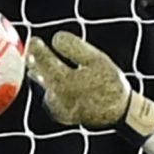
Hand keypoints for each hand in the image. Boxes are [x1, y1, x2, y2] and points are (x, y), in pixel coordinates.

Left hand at [27, 32, 149, 131]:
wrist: (121, 113)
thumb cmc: (110, 82)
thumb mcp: (97, 59)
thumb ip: (75, 47)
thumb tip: (55, 38)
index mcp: (67, 82)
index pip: (44, 61)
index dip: (36, 48)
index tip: (34, 39)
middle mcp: (59, 98)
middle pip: (38, 75)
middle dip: (34, 60)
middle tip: (32, 48)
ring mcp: (59, 109)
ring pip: (43, 86)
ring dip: (39, 74)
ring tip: (37, 63)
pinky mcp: (61, 116)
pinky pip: (49, 97)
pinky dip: (49, 86)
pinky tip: (53, 80)